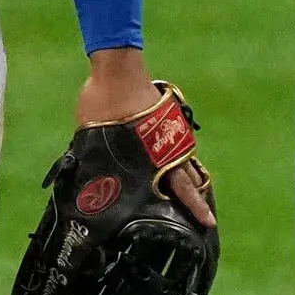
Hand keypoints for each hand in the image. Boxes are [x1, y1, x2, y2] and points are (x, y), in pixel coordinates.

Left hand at [75, 52, 213, 226]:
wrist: (117, 71)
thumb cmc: (103, 103)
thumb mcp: (94, 139)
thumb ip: (98, 161)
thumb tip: (86, 181)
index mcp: (154, 158)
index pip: (181, 189)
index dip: (193, 207)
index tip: (206, 223)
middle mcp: (168, 149)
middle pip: (190, 182)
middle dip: (199, 203)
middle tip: (208, 223)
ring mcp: (170, 133)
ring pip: (187, 164)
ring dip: (193, 182)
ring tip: (198, 201)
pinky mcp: (166, 121)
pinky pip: (178, 148)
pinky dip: (181, 162)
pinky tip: (179, 172)